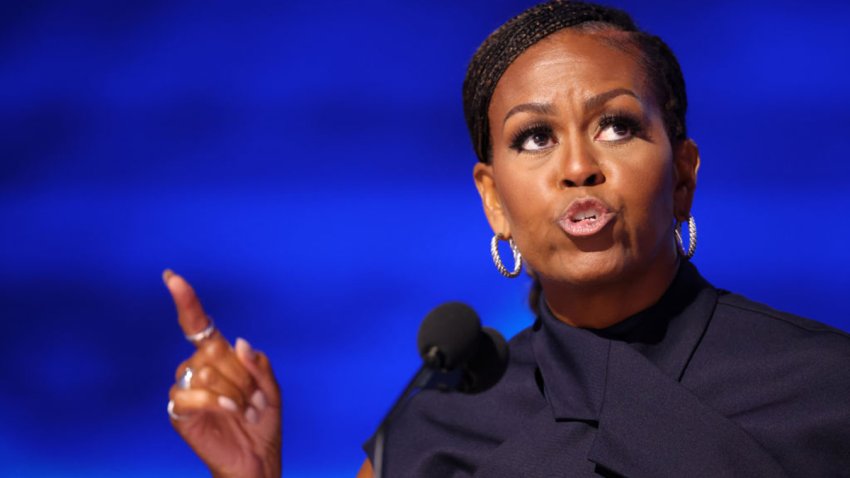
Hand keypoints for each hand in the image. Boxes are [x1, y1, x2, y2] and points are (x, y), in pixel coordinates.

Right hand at [164, 270, 281, 477]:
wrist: (257, 459)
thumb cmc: (262, 424)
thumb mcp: (272, 389)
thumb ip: (258, 364)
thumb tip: (240, 343)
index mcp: (218, 358)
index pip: (198, 325)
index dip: (186, 301)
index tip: (172, 277)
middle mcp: (198, 368)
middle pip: (215, 352)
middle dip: (244, 376)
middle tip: (256, 399)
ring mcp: (186, 389)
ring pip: (207, 372)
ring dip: (236, 393)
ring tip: (246, 411)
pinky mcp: (180, 412)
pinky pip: (193, 394)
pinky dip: (220, 402)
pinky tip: (233, 413)